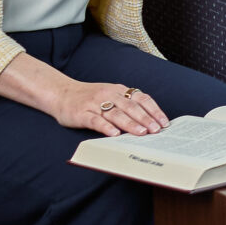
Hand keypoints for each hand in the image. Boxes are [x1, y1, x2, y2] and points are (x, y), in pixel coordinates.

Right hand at [52, 77, 168, 136]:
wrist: (61, 93)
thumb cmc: (90, 97)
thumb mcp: (111, 95)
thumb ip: (126, 104)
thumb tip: (149, 121)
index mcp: (119, 90)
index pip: (141, 98)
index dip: (154, 110)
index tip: (164, 123)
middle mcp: (109, 95)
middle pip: (131, 107)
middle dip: (145, 119)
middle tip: (156, 130)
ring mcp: (95, 104)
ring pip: (116, 114)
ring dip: (130, 124)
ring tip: (141, 133)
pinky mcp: (81, 113)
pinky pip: (95, 120)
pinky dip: (106, 127)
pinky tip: (114, 134)